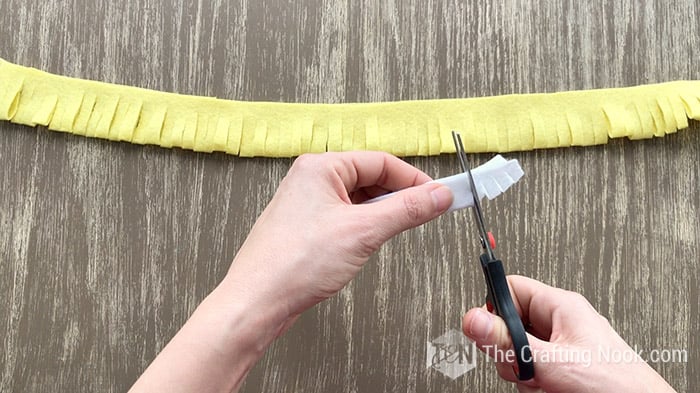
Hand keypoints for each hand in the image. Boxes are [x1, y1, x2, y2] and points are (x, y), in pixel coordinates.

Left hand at [131, 152, 452, 392]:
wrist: (257, 301)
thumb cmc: (295, 263)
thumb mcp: (363, 231)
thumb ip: (406, 210)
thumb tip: (439, 195)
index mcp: (321, 167)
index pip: (380, 162)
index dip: (414, 179)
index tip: (440, 195)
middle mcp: (311, 179)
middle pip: (369, 177)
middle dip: (399, 196)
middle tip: (427, 213)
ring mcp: (306, 204)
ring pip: (358, 199)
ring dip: (382, 212)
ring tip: (400, 230)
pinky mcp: (305, 227)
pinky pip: (345, 217)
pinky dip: (365, 226)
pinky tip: (371, 242)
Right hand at [461, 276, 675, 392]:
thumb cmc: (616, 385)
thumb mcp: (553, 361)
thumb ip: (510, 343)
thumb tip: (474, 319)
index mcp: (561, 306)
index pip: (511, 289)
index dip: (494, 309)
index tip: (486, 331)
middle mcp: (560, 323)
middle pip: (509, 324)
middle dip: (509, 350)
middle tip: (524, 364)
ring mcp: (561, 347)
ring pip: (517, 351)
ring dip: (522, 372)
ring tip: (543, 381)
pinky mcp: (562, 368)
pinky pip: (531, 369)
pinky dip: (532, 383)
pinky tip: (547, 389)